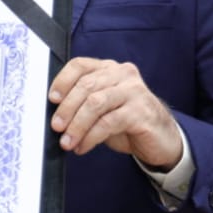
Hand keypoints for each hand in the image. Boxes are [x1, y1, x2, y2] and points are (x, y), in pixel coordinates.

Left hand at [47, 57, 182, 169]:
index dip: (63, 80)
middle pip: (86, 86)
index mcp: (109, 69)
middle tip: (56, 127)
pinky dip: (91, 137)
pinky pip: (108, 123)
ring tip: (67, 142)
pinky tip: (83, 146)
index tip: (52, 99)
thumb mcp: (102, 108)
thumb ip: (83, 103)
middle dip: (67, 109)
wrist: (161, 138)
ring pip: (96, 103)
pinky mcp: (141, 112)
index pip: (80, 65)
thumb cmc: (126, 121)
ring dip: (77, 125)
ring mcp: (134, 91)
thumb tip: (55, 115)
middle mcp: (122, 75)